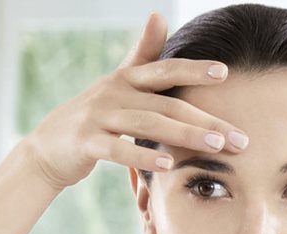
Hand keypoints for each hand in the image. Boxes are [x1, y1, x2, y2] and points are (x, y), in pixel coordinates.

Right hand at [17, 13, 247, 189]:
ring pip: (148, 124)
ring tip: (216, 147)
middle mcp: (113, 92)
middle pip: (167, 103)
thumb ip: (142, 53)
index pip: (165, 70)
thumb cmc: (94, 116)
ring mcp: (99, 116)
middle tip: (239, 138)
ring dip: (185, 136)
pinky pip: (119, 149)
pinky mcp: (87, 142)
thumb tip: (158, 15)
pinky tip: (169, 165)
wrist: (47, 148)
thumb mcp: (117, 83)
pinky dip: (145, 156)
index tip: (224, 72)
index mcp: (125, 79)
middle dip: (206, 120)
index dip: (194, 69)